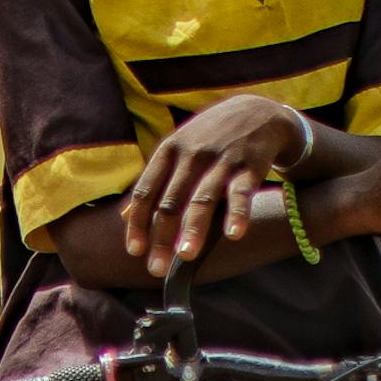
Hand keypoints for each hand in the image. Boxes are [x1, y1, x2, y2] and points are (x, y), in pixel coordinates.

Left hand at [121, 95, 305, 275]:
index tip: (135, 251)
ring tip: (185, 257)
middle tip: (156, 269)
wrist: (258, 111)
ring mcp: (220, 160)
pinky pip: (241, 193)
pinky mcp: (249, 165)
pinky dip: (237, 213)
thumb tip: (123, 216)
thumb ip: (152, 181)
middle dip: (161, 237)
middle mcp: (190, 155)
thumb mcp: (176, 149)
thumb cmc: (209, 136)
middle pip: (170, 202)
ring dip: (193, 229)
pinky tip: (233, 235)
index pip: (145, 192)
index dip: (138, 223)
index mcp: (167, 151)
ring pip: (202, 199)